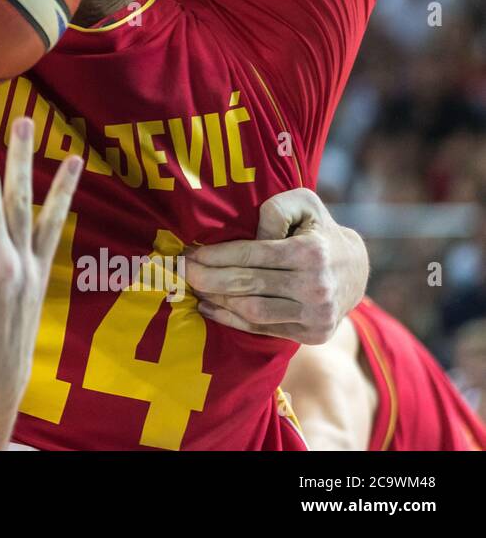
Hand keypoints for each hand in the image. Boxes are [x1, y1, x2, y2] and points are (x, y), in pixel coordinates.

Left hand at [184, 188, 368, 344]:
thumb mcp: (303, 203)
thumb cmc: (318, 229)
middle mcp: (316, 287)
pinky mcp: (313, 334)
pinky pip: (262, 329)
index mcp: (311, 253)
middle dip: (208, 278)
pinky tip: (209, 307)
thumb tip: (251, 236)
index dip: (216, 256)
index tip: (191, 253)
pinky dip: (231, 319)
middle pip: (247, 285)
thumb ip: (274, 210)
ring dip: (217, 299)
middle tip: (182, 271)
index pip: (252, 256)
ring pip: (252, 311)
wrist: (355, 268)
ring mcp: (316, 315)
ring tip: (194, 287)